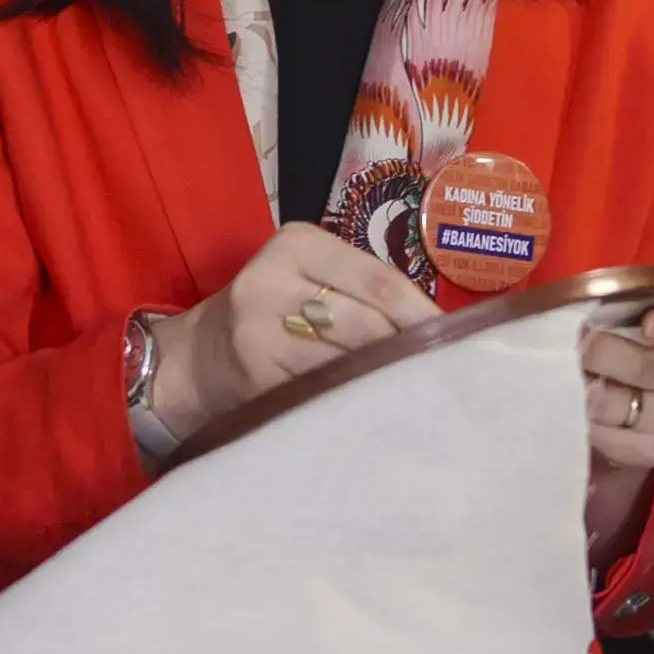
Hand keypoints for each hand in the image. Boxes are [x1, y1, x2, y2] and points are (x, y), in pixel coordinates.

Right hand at [151, 223, 441, 431]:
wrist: (198, 357)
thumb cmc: (274, 311)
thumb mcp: (309, 277)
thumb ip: (362, 290)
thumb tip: (439, 331)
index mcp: (296, 243)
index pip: (379, 280)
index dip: (421, 315)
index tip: (456, 342)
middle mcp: (272, 280)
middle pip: (367, 324)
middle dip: (404, 353)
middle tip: (435, 374)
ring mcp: (258, 331)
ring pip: (346, 363)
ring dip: (380, 382)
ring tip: (406, 394)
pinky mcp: (254, 377)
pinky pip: (320, 393)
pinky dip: (349, 403)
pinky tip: (364, 410)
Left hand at [582, 291, 653, 473]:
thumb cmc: (652, 331)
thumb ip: (637, 299)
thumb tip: (590, 304)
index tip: (648, 324)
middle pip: (649, 369)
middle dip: (602, 353)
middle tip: (578, 345)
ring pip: (619, 405)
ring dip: (585, 389)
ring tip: (572, 374)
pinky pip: (612, 441)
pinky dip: (587, 423)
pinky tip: (578, 406)